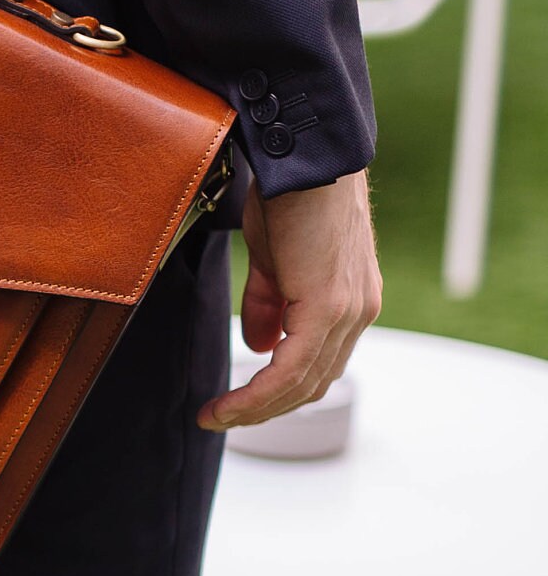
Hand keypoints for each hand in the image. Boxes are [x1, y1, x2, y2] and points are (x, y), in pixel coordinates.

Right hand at [197, 168, 381, 431]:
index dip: (280, 391)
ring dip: (255, 408)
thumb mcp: (275, 259)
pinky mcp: (328, 307)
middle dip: (266, 409)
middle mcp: (358, 310)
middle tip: (223, 418)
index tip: (240, 403)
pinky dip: (257, 394)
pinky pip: (291, 369)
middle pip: (314, 383)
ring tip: (216, 417)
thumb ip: (269, 305)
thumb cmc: (289, 194)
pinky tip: (229, 406)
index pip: (319, 363)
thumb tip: (258, 346)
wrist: (304, 158)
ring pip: (302, 383)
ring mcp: (348, 311)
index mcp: (351, 298)